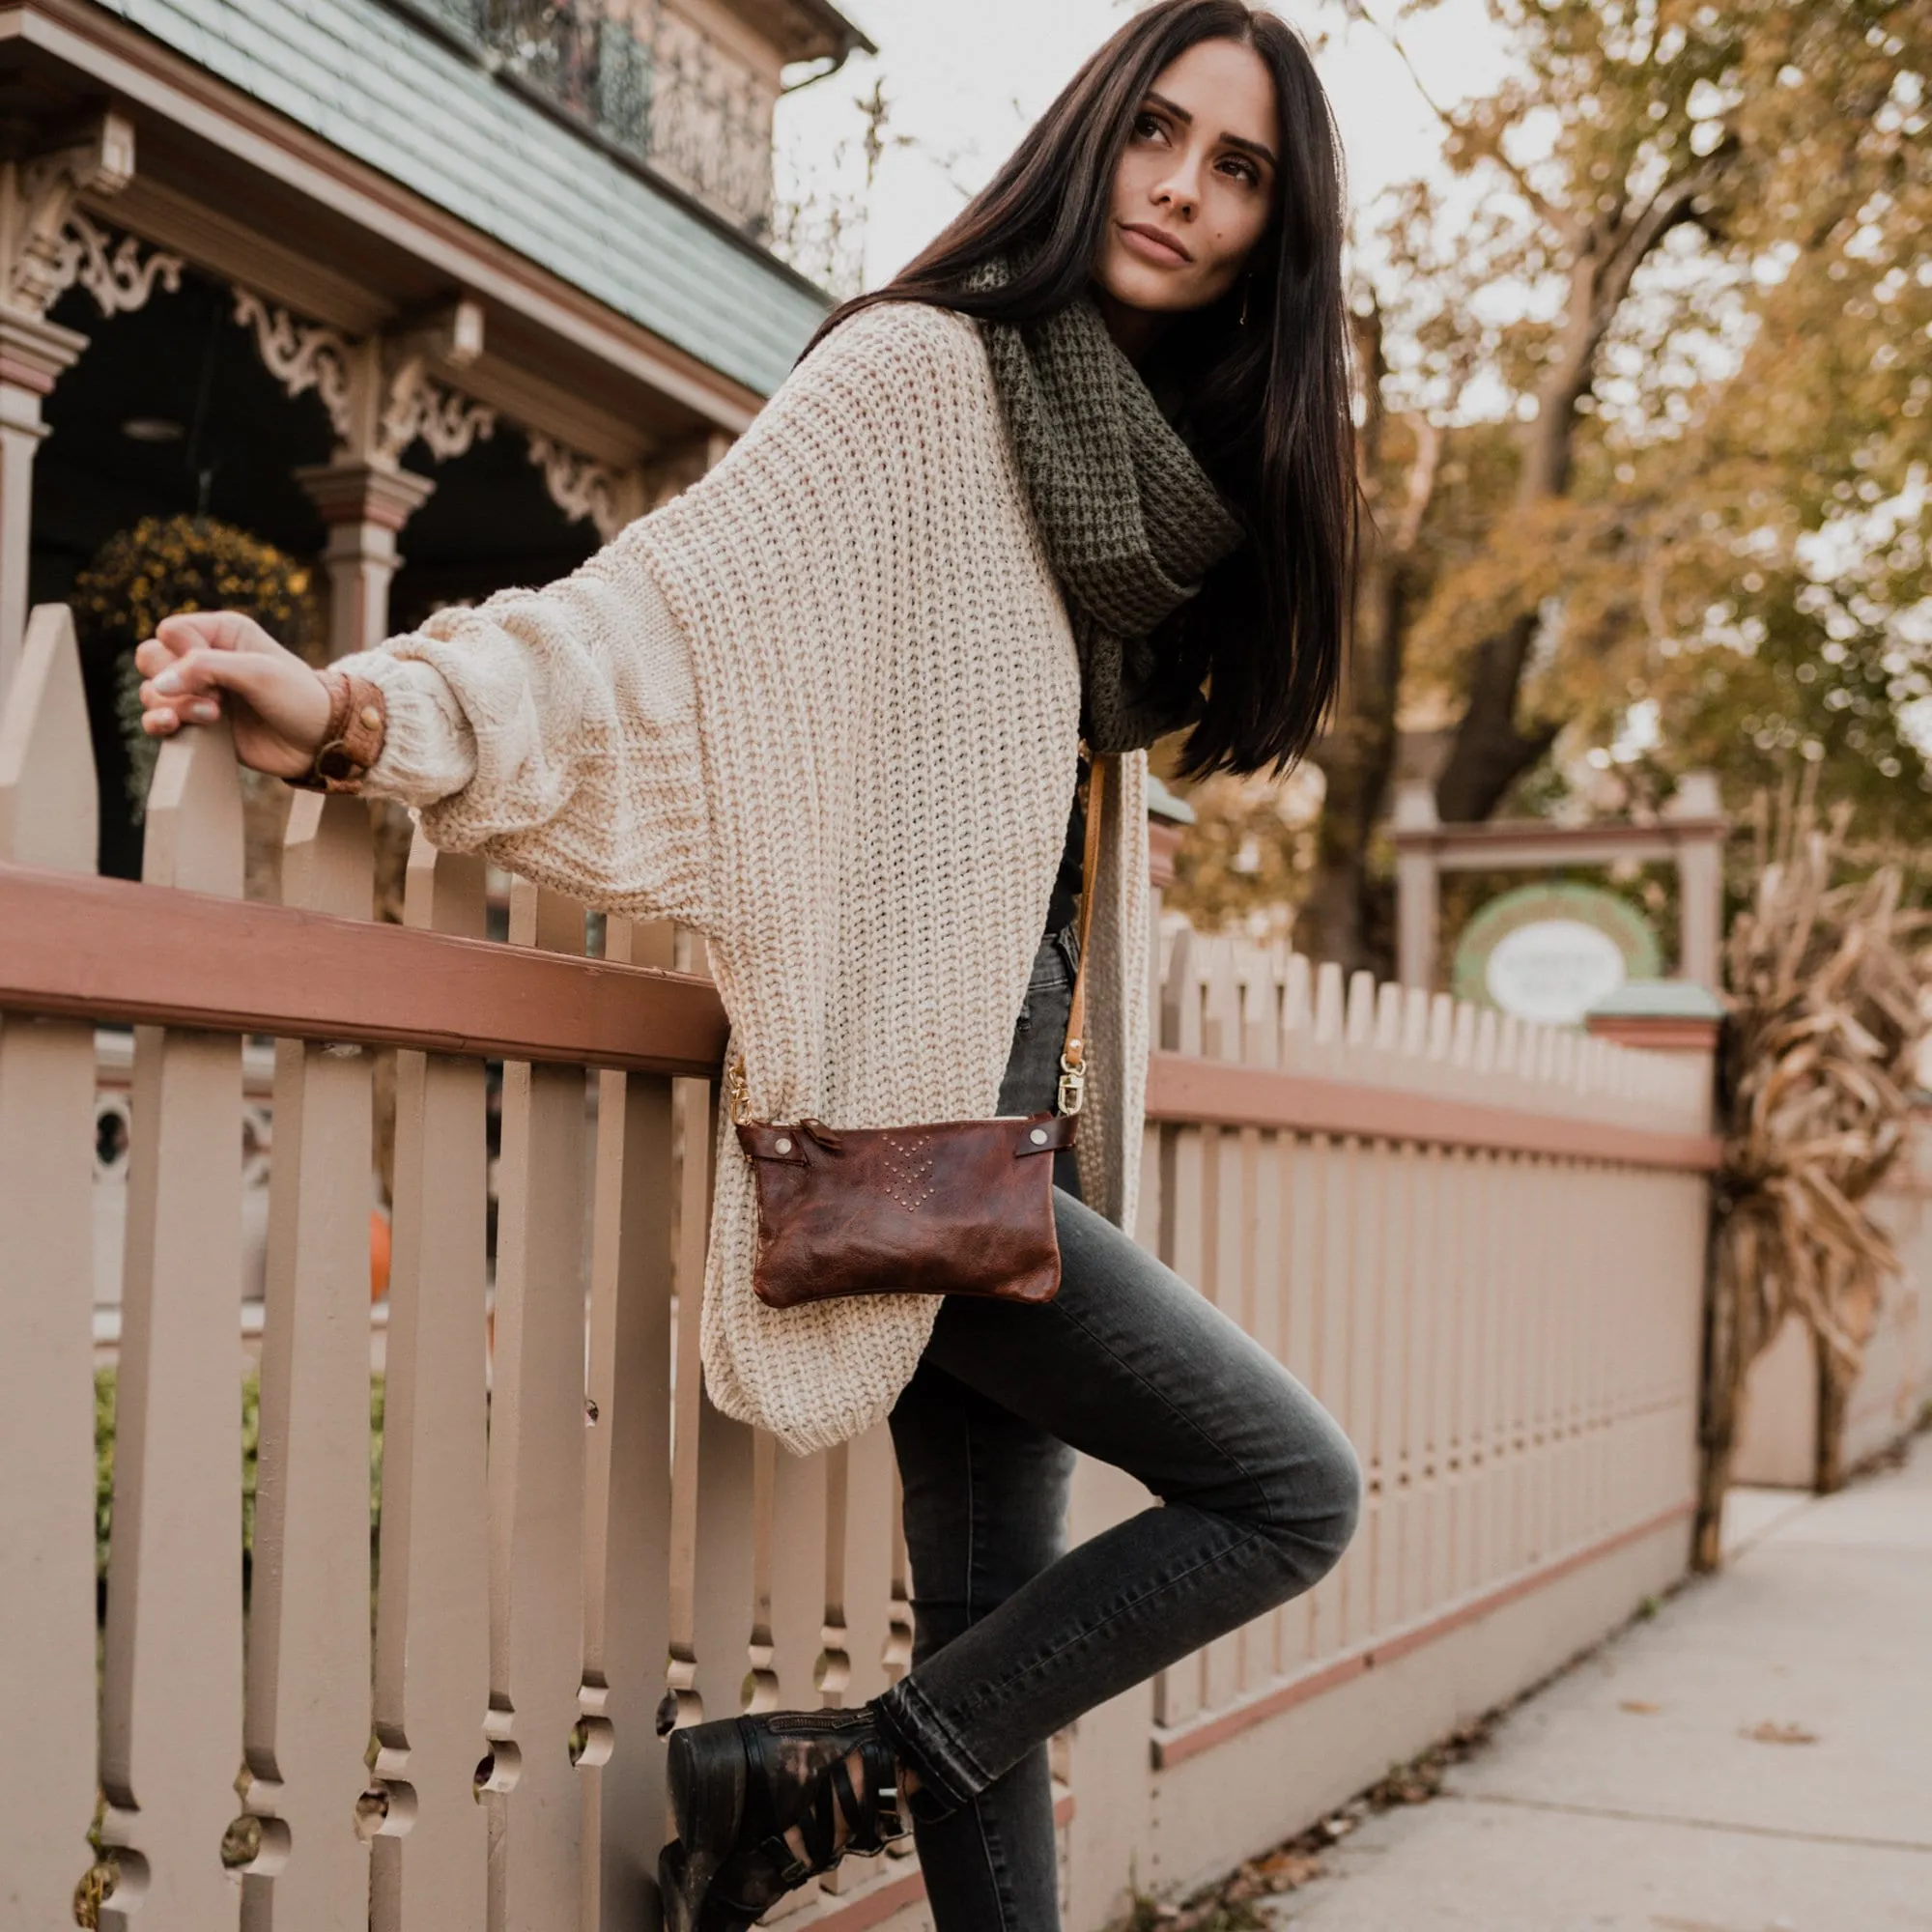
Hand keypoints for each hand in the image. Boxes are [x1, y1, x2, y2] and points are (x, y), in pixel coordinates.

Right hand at [134, 612, 333, 779]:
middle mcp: (206, 659)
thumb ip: (205, 668)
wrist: (319, 743)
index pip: (171, 631)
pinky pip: (157, 719)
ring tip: (213, 717)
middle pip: (152, 658)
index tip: (218, 673)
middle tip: (214, 699)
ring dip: (173, 705)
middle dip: (172, 680)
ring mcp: (200, 692)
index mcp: (223, 633)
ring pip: (153, 690)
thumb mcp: (258, 672)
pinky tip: (172, 726)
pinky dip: (158, 723)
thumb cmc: (299, 698)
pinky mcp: (199, 723)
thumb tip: (158, 684)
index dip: (183, 653)